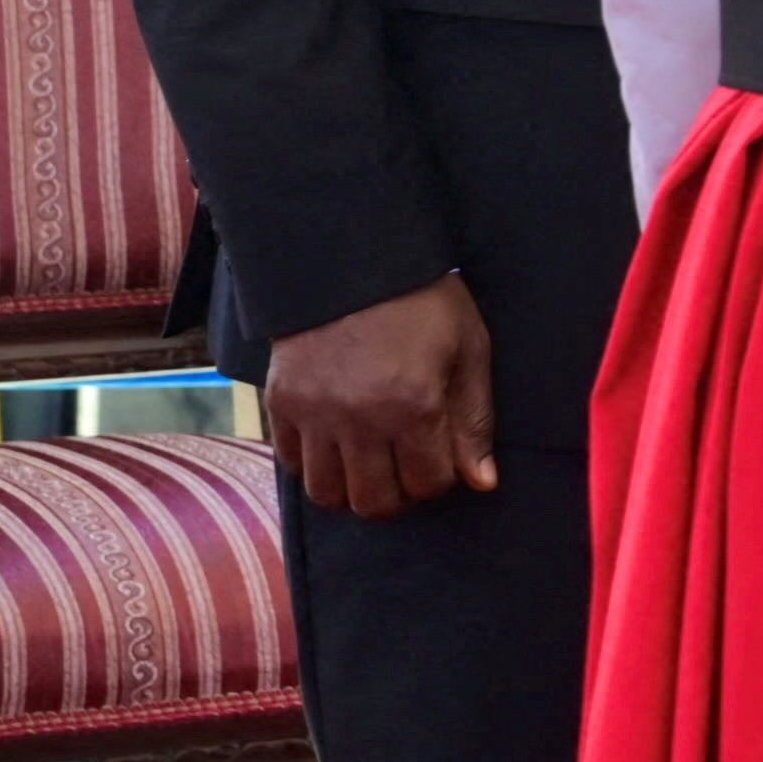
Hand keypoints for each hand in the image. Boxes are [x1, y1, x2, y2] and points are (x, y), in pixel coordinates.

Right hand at [263, 274, 493, 518]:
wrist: (350, 259)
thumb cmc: (422, 302)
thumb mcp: (468, 349)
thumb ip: (474, 420)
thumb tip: (482, 482)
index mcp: (412, 406)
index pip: (427, 484)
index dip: (442, 479)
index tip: (443, 459)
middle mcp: (358, 419)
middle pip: (373, 502)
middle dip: (398, 495)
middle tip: (407, 470)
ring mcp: (313, 414)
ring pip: (326, 493)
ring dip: (352, 488)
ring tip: (371, 463)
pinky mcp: (280, 403)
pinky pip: (290, 464)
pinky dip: (314, 465)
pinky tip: (337, 443)